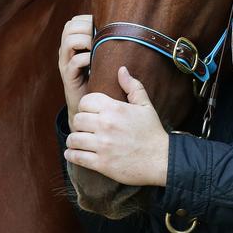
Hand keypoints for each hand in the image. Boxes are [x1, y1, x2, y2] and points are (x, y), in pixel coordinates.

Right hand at [58, 15, 92, 129]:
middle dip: (87, 29)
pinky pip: (75, 60)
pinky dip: (87, 59)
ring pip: (69, 40)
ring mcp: (65, 63)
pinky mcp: (68, 76)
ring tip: (95, 50)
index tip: (100, 30)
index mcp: (72, 44)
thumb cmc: (98, 78)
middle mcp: (65, 51)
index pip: (73, 21)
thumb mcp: (100, 57)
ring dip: (86, 41)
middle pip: (70, 26)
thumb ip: (103, 43)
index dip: (87, 20)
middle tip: (97, 41)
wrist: (87, 105)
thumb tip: (122, 27)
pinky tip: (94, 64)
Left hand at [64, 67, 168, 186]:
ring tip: (80, 141)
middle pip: (77, 119)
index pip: (85, 101)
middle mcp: (106, 125)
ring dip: (75, 140)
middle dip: (81, 123)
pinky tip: (76, 153)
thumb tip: (121, 69)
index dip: (86, 106)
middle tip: (86, 128)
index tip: (91, 112)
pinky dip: (72, 155)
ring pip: (73, 139)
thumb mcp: (145, 105)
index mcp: (115, 108)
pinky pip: (75, 156)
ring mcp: (102, 145)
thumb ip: (132, 86)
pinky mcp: (101, 164)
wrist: (161, 159)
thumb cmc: (152, 131)